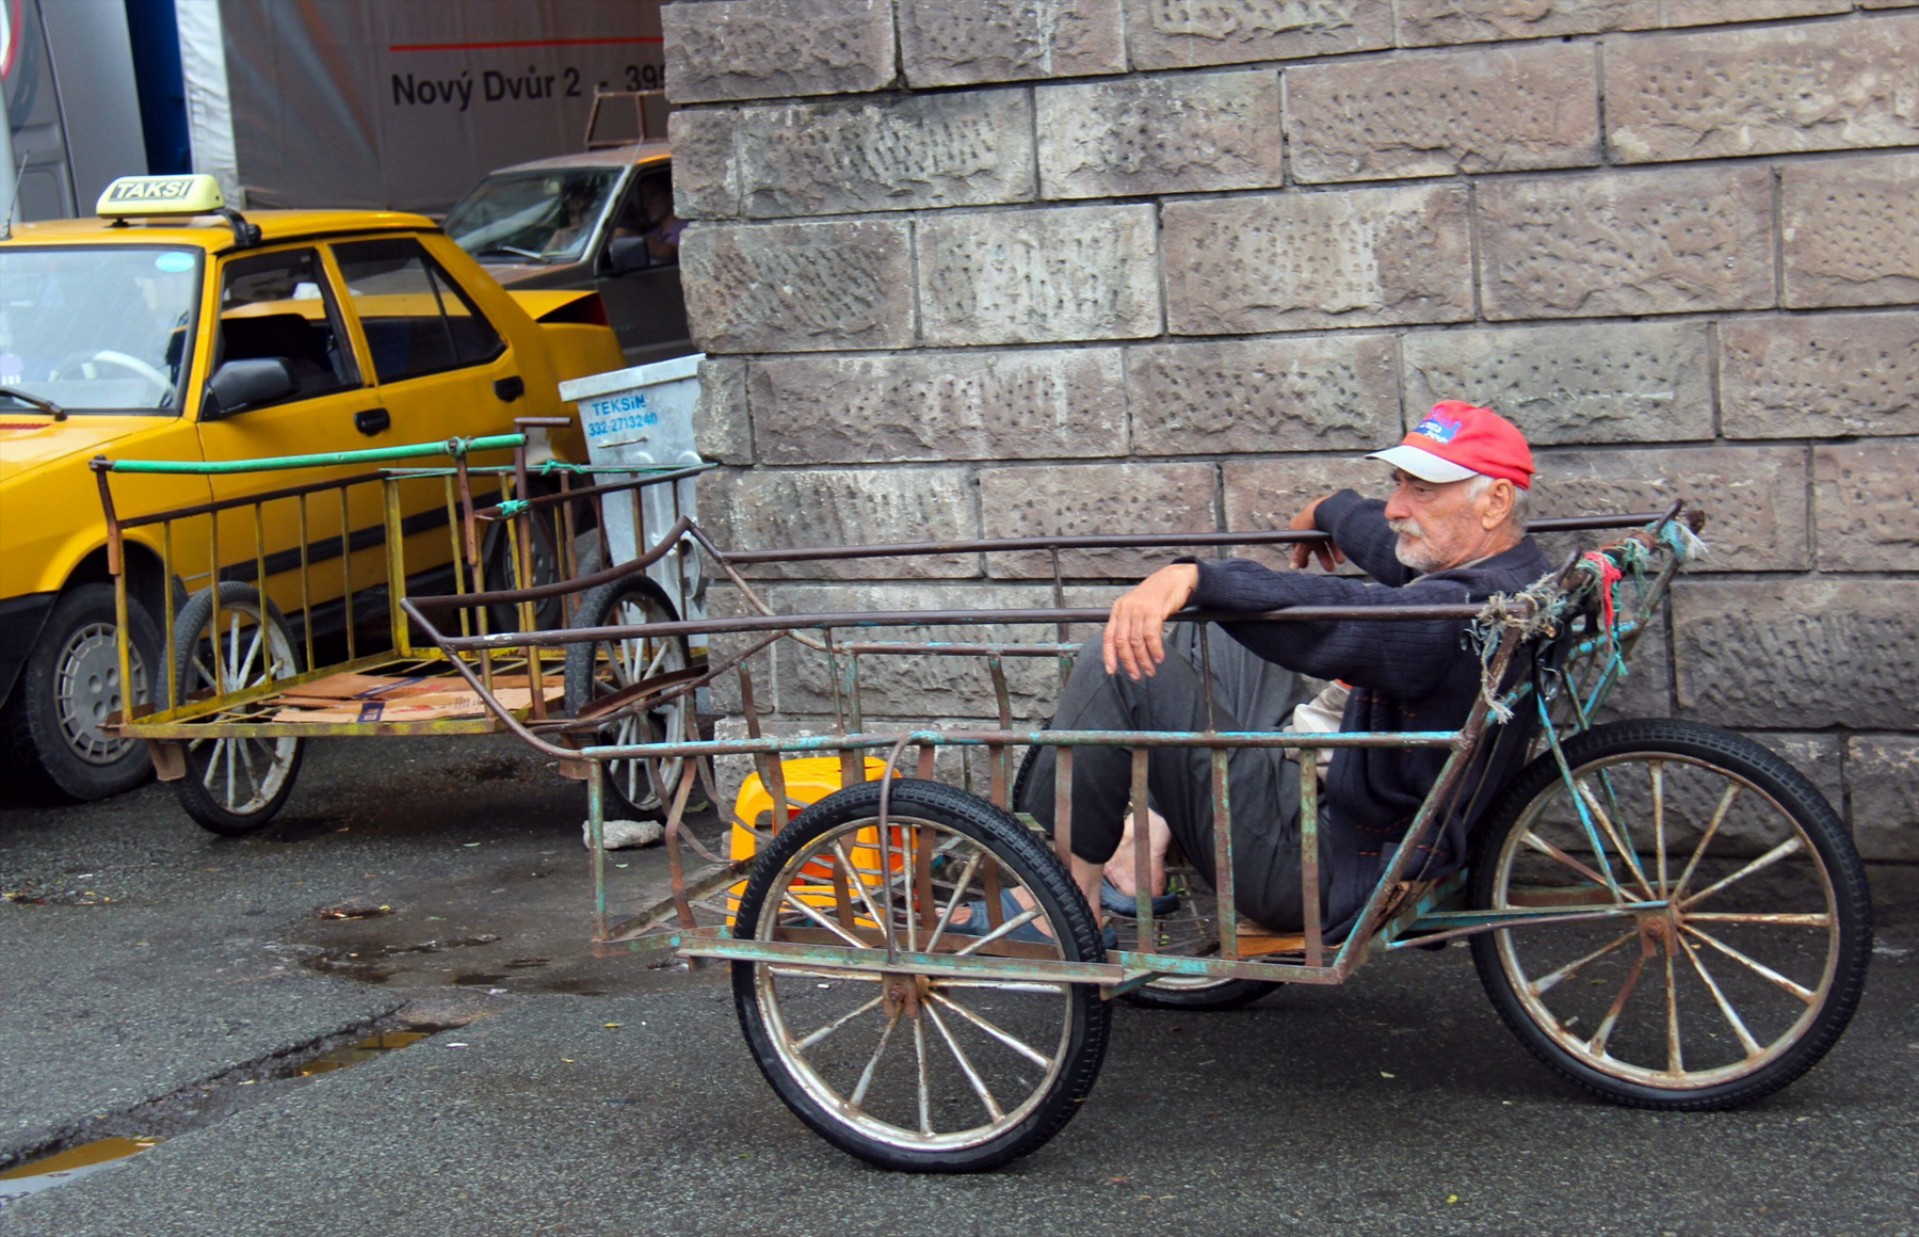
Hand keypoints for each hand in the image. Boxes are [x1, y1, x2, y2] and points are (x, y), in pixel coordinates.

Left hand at [1101, 564, 1198, 679]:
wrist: (1174, 578)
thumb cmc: (1156, 596)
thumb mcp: (1136, 608)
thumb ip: (1129, 625)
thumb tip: (1126, 651)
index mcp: (1118, 610)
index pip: (1108, 637)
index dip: (1108, 656)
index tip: (1112, 671)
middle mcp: (1125, 609)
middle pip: (1122, 642)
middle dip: (1129, 662)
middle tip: (1137, 675)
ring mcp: (1139, 609)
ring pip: (1137, 642)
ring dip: (1144, 660)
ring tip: (1151, 670)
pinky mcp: (1154, 610)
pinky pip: (1151, 635)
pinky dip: (1155, 650)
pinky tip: (1159, 658)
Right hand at [1288, 493, 1345, 571]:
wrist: (1328, 510)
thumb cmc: (1311, 526)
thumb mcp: (1303, 542)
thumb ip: (1299, 555)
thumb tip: (1293, 567)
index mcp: (1298, 524)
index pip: (1299, 542)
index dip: (1302, 555)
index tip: (1306, 565)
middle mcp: (1310, 521)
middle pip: (1315, 542)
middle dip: (1323, 557)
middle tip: (1329, 568)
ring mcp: (1323, 519)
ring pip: (1327, 539)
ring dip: (1333, 552)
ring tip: (1340, 562)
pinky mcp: (1334, 518)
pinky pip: (1336, 533)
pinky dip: (1339, 543)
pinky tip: (1345, 552)